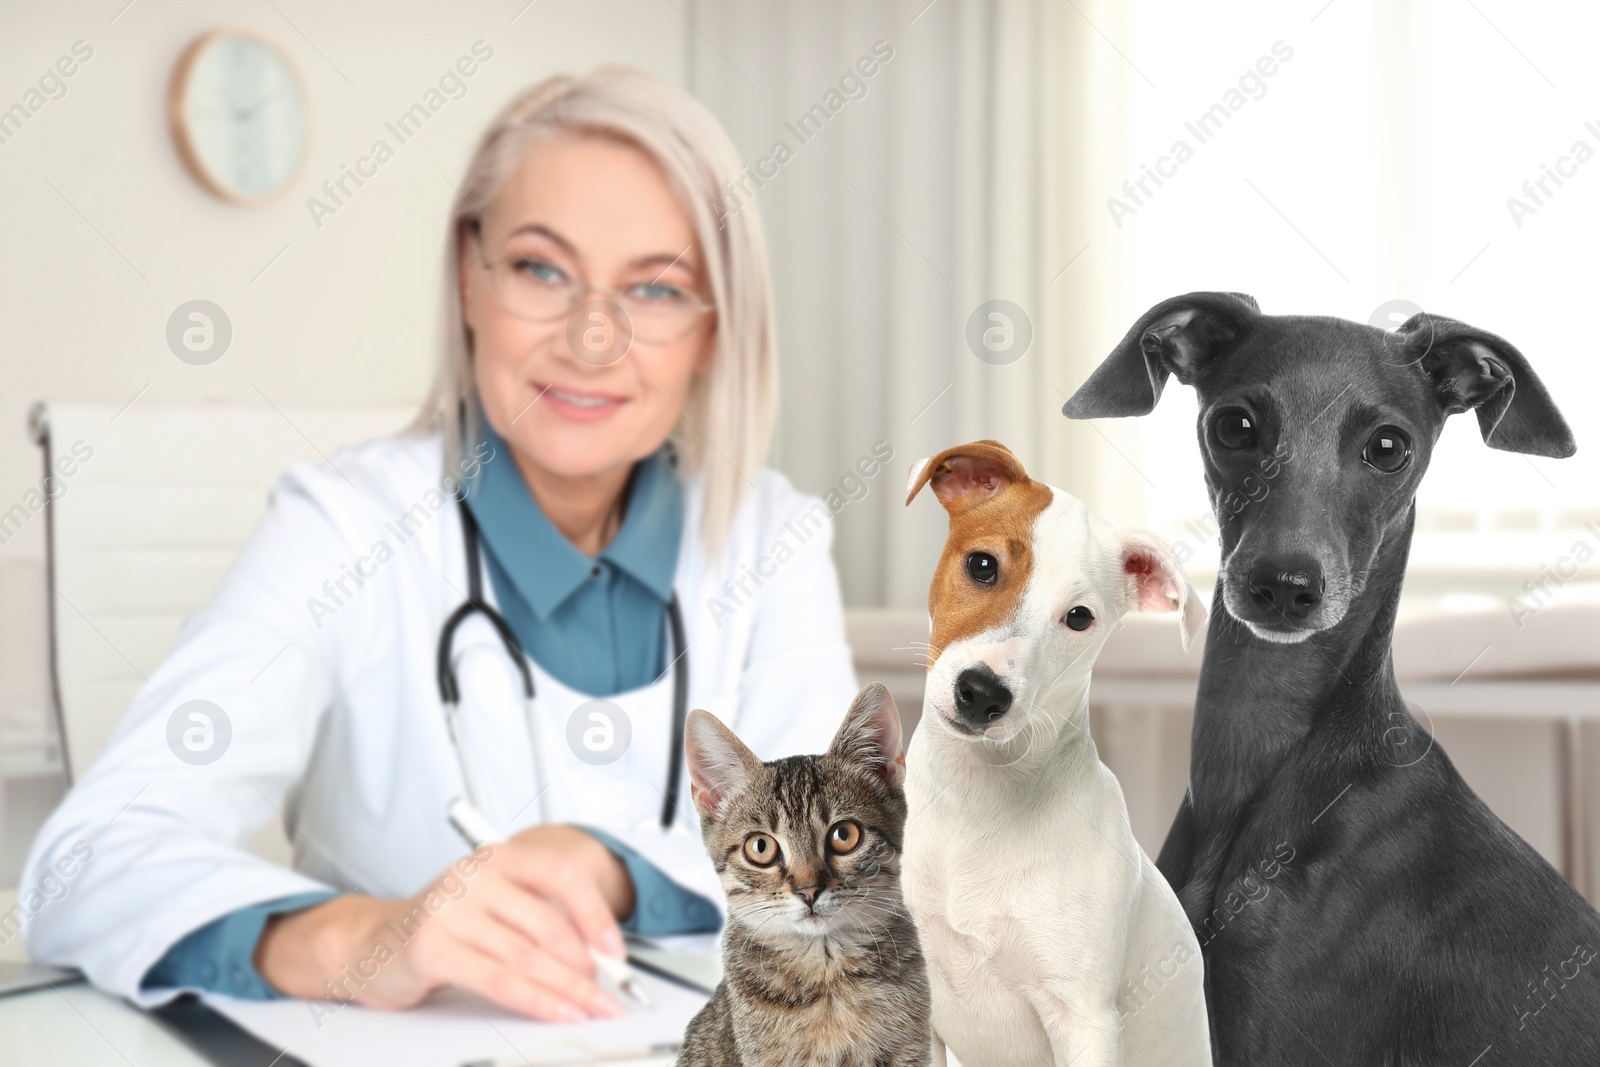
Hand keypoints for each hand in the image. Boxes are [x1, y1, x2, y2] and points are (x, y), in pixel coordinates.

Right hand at [257, 826, 635, 1020]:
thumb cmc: (446, 924)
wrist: (373, 942)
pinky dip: (536, 1000)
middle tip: (609, 991)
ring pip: (528, 956)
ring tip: (591, 1006)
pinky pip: (498, 980)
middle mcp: (475, 874)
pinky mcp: (432, 947)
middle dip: (588, 964)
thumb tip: (600, 954)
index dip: (596, 913)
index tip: (616, 950)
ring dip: (568, 988)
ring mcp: (451, 909)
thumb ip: (540, 917)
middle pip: (549, 923)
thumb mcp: (495, 903)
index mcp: (498, 855)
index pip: (562, 873)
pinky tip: (557, 1011)